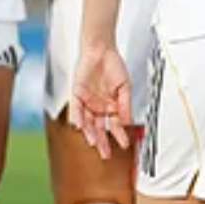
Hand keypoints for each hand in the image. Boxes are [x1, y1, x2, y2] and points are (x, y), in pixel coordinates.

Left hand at [68, 40, 132, 158]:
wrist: (101, 50)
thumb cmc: (113, 66)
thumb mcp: (124, 87)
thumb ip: (125, 105)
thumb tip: (128, 122)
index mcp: (110, 106)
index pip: (114, 125)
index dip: (119, 135)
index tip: (124, 144)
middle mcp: (98, 107)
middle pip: (99, 128)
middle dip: (102, 141)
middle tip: (105, 154)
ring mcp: (87, 102)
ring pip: (87, 122)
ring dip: (90, 133)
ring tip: (94, 143)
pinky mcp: (77, 94)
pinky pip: (76, 109)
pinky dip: (77, 117)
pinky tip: (80, 126)